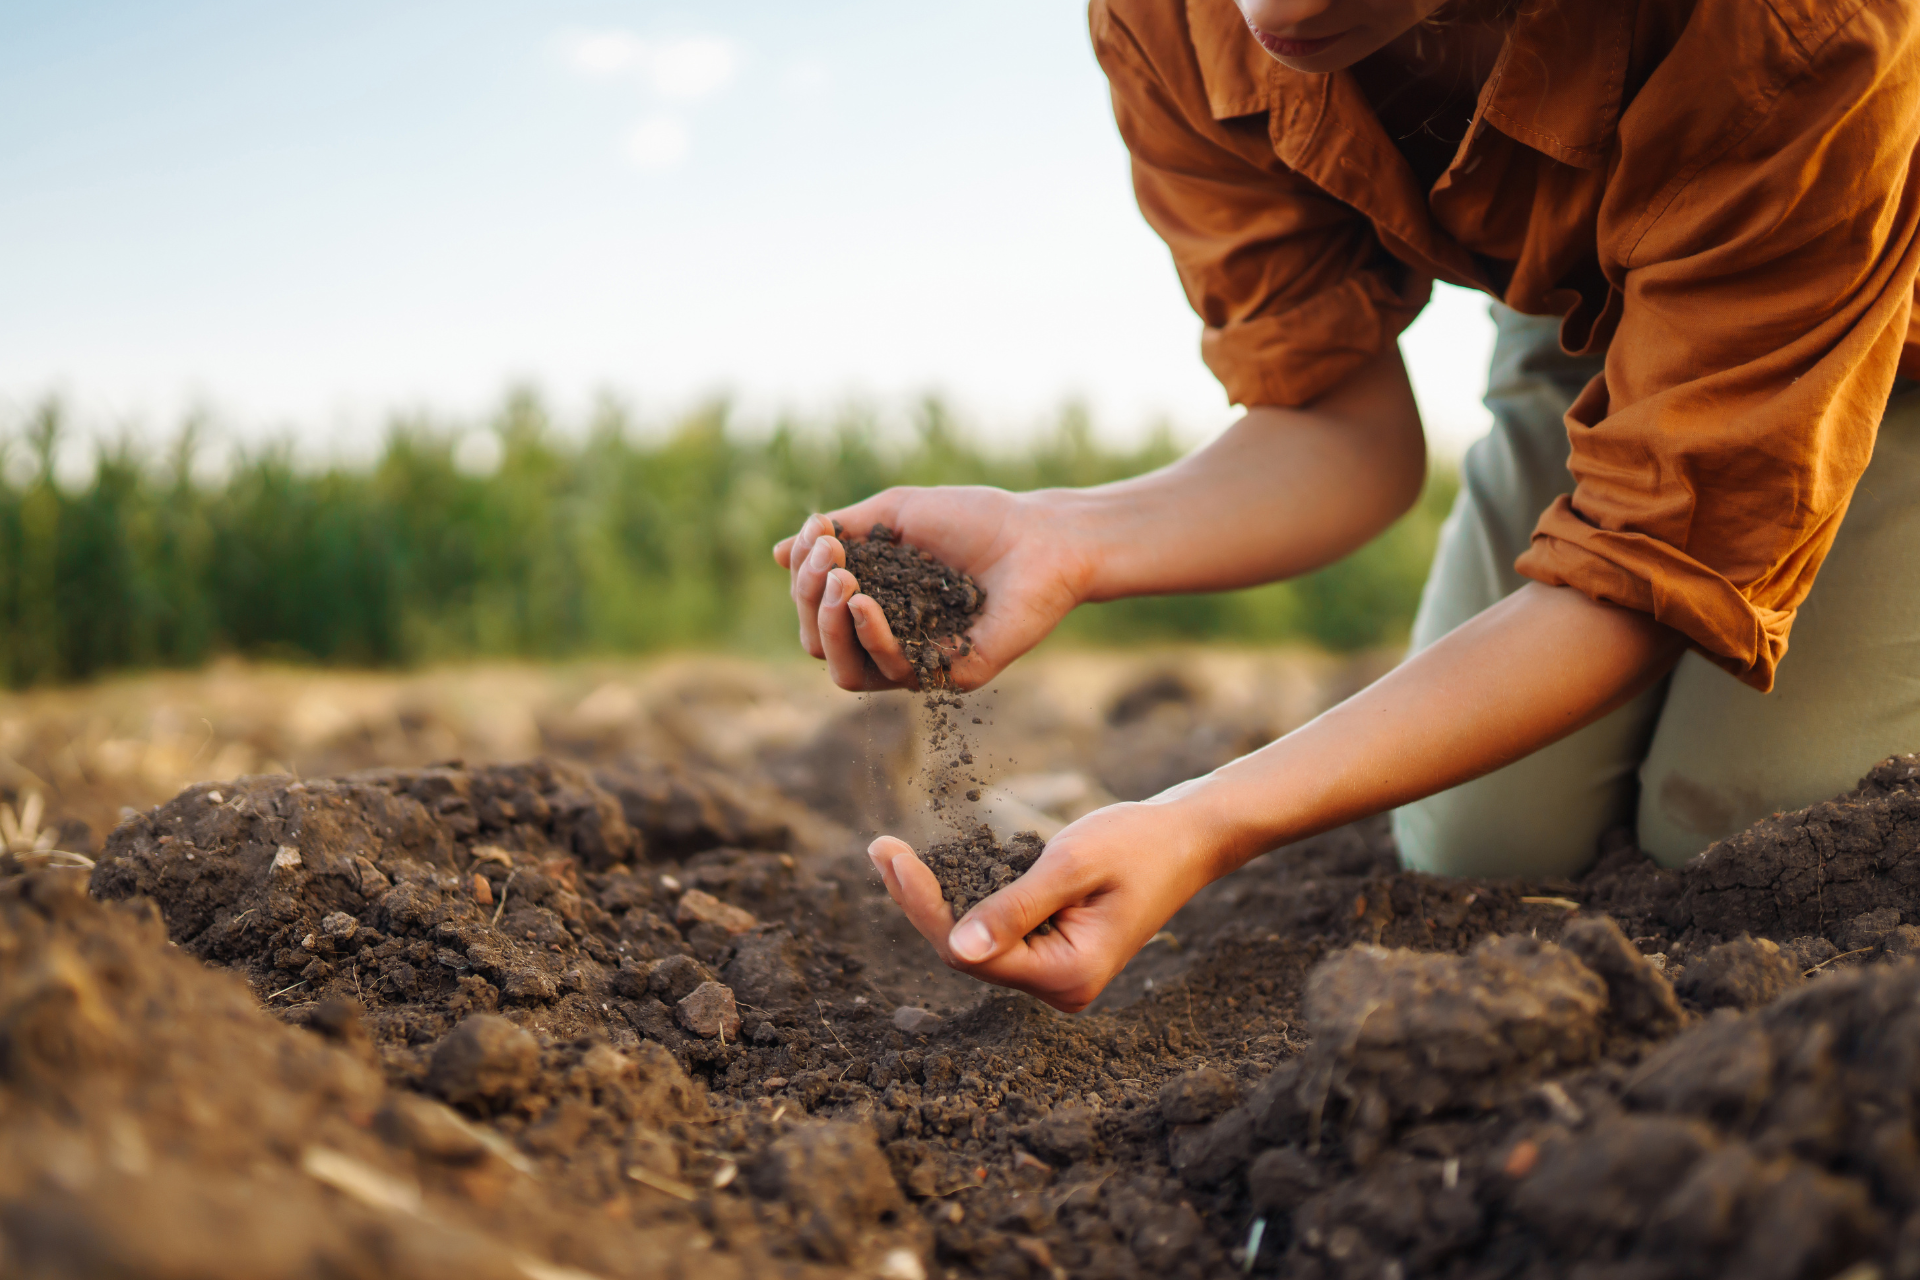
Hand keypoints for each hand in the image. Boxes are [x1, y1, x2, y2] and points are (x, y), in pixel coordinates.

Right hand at [773, 486, 1091, 691]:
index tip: (820, 532)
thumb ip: (840, 533)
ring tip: (840, 580)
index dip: (803, 575)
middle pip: (819, 644)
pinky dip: (869, 637)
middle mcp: (891, 639)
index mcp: (875, 603)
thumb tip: (778, 553)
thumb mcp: (895, 513)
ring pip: (844, 671)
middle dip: (808, 600)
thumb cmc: (974, 519)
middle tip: (829, 558)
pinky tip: (863, 602)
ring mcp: (918, 661)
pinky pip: (891, 672)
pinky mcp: (948, 676)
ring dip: (828, 625)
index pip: (815, 608)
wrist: (1041, 536)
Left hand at [865, 796, 1222, 1011]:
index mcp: (1068, 976)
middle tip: (880, 848)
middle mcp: (1059, 987)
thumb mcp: (1072, 865)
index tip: (889, 855)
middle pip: (965, 952)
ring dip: (936, 898)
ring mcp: (1055, 974)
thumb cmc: (1138, 843)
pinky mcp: (1051, 951)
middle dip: (921, 901)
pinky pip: (995, 931)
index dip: (923, 906)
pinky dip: (965, 897)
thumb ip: (1015, 907)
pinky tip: (933, 868)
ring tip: (892, 854)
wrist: (1187, 839)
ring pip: (975, 942)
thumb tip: (956, 948)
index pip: (970, 952)